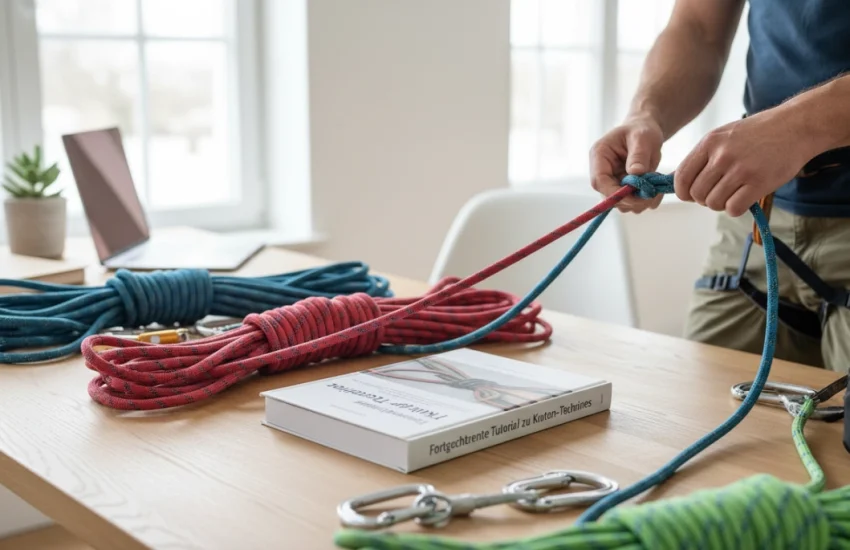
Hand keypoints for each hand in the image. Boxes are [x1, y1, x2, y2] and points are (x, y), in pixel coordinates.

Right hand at [590, 114, 664, 212]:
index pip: (599, 181)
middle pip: (608, 196)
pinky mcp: (622, 190)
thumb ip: (638, 155)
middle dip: (631, 199)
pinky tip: (656, 190)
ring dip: (639, 202)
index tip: (635, 195)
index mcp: (599, 156)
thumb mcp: (642, 138)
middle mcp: (602, 172)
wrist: (645, 133)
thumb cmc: (641, 130)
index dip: (614, 193)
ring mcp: (612, 182)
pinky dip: (646, 201)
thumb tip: (636, 174)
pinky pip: (632, 204)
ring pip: (621, 204)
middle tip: (652, 193)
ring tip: (656, 188)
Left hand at [674, 110, 810, 216]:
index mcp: (709, 143)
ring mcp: (740, 169)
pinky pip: (733, 208)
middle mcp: (721, 156)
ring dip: (722, 204)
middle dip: (705, 199)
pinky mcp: (759, 182)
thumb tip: (679, 183)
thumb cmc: (758, 133)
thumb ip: (703, 157)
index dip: (683, 192)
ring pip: (714, 203)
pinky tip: (745, 198)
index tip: (690, 195)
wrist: (796, 126)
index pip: (682, 177)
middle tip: (720, 192)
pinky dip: (736, 209)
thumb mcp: (724, 135)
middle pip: (697, 194)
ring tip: (734, 193)